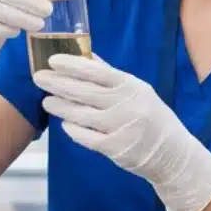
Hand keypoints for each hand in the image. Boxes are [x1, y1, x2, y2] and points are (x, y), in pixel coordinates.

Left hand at [34, 54, 210, 210]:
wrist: (172, 153)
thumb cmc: (152, 116)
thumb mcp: (137, 91)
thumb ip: (111, 75)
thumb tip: (85, 57)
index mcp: (131, 87)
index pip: (97, 72)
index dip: (72, 65)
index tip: (52, 60)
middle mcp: (126, 105)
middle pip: (84, 92)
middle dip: (58, 84)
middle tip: (38, 78)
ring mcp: (120, 128)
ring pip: (81, 115)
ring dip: (61, 107)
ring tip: (47, 101)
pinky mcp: (115, 149)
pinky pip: (86, 137)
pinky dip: (73, 129)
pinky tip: (64, 123)